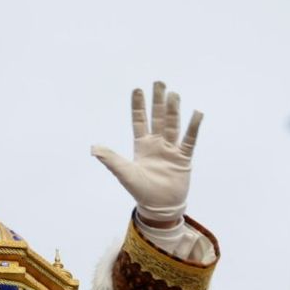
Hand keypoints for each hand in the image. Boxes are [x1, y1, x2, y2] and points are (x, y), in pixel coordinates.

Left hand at [90, 82, 202, 224]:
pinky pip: (189, 140)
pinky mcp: (183, 158)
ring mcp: (171, 150)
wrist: (159, 207)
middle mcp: (157, 144)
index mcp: (142, 146)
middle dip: (158, 101)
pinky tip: (196, 113)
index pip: (140, 121)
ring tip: (173, 94)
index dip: (138, 106)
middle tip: (159, 82)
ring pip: (173, 125)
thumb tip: (93, 148)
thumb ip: (111, 159)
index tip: (138, 89)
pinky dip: (192, 128)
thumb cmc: (141, 190)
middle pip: (158, 118)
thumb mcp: (124, 173)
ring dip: (173, 110)